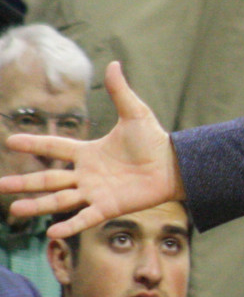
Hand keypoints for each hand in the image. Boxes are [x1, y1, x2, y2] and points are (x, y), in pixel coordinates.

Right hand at [0, 62, 183, 237]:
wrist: (174, 165)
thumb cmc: (155, 140)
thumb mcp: (135, 113)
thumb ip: (120, 92)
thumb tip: (113, 64)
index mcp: (88, 152)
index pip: (55, 147)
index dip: (34, 143)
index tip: (10, 140)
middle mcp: (87, 174)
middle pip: (49, 179)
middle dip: (24, 183)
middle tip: (0, 187)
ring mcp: (96, 191)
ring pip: (60, 200)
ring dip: (37, 205)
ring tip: (14, 210)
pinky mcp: (109, 207)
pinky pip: (85, 217)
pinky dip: (70, 224)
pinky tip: (51, 232)